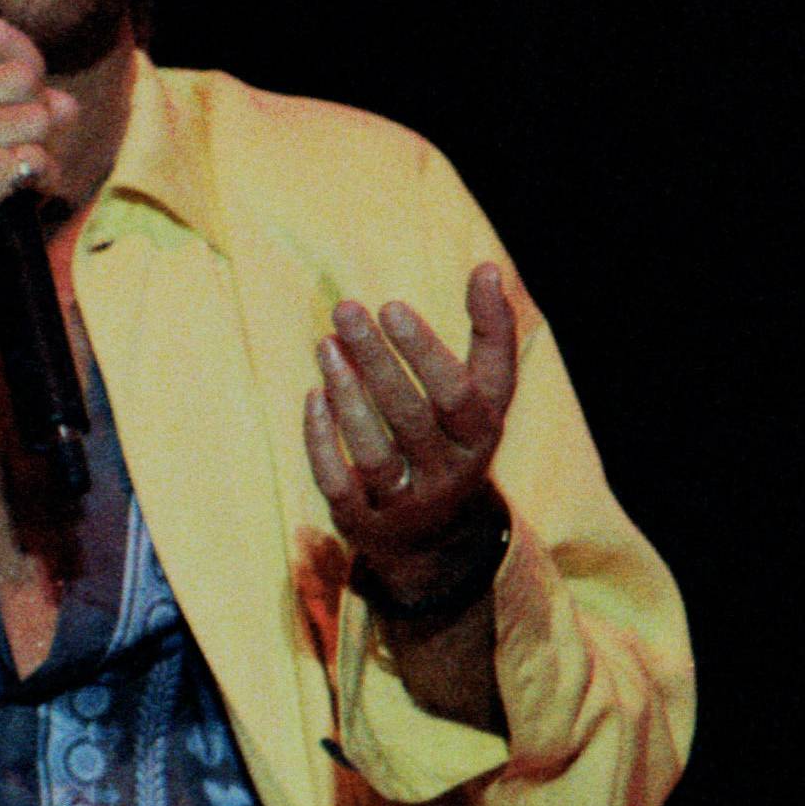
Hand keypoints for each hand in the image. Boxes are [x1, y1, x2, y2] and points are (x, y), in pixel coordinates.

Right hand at [0, 16, 77, 310]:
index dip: (26, 64)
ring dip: (41, 151)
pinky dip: (42, 181)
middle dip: (37, 111)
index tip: (20, 98)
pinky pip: (36, 160)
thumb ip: (8, 100)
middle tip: (15, 147)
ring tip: (12, 176)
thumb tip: (65, 103)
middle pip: (24, 75)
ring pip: (38, 119)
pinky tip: (17, 198)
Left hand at [303, 263, 516, 605]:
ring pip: (373, 451)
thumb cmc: (456, 438)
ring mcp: (406, 500)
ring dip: (346, 394)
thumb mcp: (486, 395)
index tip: (391, 305)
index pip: (460, 394)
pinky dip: (322, 440)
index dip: (426, 351)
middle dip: (377, 360)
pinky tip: (313, 394)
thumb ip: (491, 335)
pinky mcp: (364, 520)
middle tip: (346, 309)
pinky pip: (339, 482)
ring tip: (325, 343)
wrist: (440, 538)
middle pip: (411, 416)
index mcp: (480, 435)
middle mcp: (448, 471)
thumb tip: (489, 267)